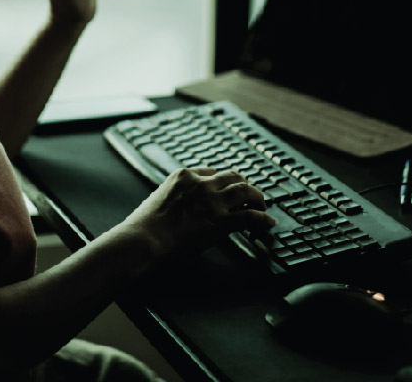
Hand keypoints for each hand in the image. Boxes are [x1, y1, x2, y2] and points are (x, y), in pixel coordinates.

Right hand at [122, 168, 275, 261]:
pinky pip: (250, 216)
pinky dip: (262, 219)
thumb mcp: (159, 199)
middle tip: (250, 196)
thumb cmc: (145, 226)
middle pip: (233, 176)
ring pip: (246, 190)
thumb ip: (175, 197)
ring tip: (262, 207)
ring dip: (257, 198)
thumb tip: (181, 207)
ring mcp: (213, 201)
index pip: (213, 172)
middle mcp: (202, 183)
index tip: (227, 191)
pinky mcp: (221, 221)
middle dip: (244, 185)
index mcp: (184, 175)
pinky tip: (268, 224)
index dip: (223, 182)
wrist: (144, 239)